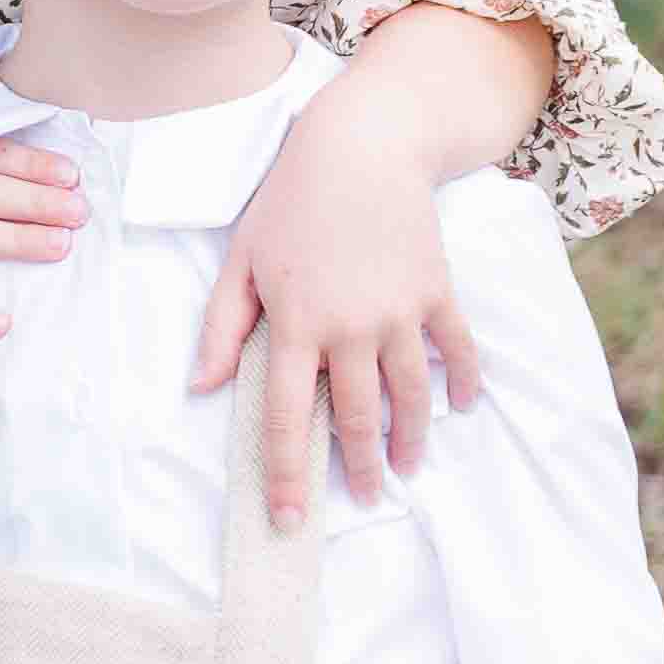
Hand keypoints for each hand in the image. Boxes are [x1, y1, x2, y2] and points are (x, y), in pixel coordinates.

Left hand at [196, 78, 482, 521]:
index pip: (285, 416)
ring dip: (410, 439)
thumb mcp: (242, 259)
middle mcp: (351, 328)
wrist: (361, 146)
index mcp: (296, 325)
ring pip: (410, 395)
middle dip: (358, 468)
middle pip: (355, 418)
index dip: (285, 474)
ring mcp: (399, 313)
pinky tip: (460, 407)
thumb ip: (221, 328)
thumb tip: (202, 388)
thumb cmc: (290, 201)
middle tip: (364, 498)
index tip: (287, 517)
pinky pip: (455, 350)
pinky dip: (462, 383)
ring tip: (407, 468)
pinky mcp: (435, 292)